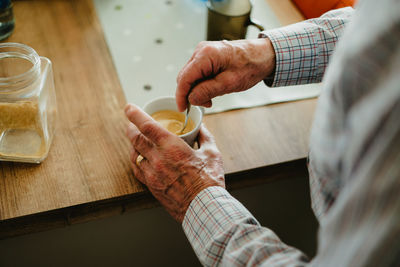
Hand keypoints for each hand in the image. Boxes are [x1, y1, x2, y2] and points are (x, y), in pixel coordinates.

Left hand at [125, 104, 224, 222]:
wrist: (204, 208)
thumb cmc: (209, 181)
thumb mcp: (212, 153)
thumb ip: (204, 136)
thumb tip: (201, 126)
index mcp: (171, 147)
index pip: (146, 125)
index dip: (135, 114)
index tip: (129, 107)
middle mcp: (157, 159)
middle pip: (135, 139)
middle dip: (131, 128)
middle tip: (131, 123)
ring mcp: (152, 174)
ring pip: (134, 155)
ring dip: (133, 145)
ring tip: (136, 140)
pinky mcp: (151, 186)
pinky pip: (137, 170)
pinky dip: (136, 161)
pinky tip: (139, 159)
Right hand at [176, 38, 275, 111]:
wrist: (263, 55)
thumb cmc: (251, 66)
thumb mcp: (229, 83)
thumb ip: (207, 91)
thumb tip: (191, 99)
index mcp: (206, 55)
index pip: (184, 78)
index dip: (181, 96)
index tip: (182, 109)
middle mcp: (201, 51)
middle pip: (185, 77)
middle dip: (191, 94)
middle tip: (205, 104)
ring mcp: (203, 52)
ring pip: (191, 76)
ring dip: (198, 89)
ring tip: (212, 98)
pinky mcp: (207, 56)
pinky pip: (198, 73)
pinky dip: (202, 84)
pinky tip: (212, 90)